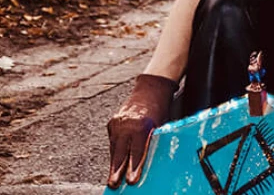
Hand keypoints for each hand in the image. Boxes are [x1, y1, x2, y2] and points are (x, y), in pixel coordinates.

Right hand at [106, 74, 176, 188]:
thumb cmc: (160, 110)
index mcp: (141, 125)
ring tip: (113, 179)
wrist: (151, 90)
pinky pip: (113, 141)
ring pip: (114, 148)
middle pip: (121, 152)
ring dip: (114, 164)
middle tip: (114, 184)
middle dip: (117, 170)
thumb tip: (152, 164)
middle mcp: (127, 124)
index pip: (137, 152)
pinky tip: (115, 163)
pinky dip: (115, 152)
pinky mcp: (112, 122)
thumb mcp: (160, 127)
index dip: (134, 168)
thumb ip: (153, 142)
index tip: (131, 181)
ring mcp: (117, 122)